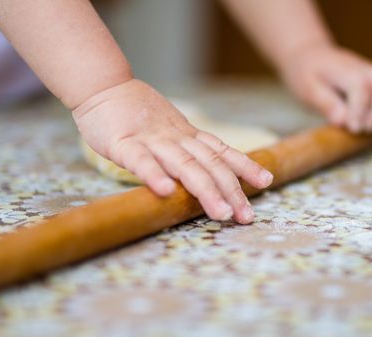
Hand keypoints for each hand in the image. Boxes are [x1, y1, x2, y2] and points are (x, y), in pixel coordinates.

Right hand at [72, 79, 272, 223]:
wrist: (104, 86)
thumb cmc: (138, 114)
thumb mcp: (172, 130)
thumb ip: (189, 149)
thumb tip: (211, 172)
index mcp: (188, 136)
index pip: (222, 152)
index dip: (246, 166)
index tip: (267, 181)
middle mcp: (177, 138)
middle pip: (210, 164)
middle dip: (232, 190)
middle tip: (246, 216)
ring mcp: (151, 140)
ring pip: (184, 165)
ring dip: (205, 190)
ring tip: (222, 213)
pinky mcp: (123, 143)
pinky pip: (140, 160)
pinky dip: (154, 175)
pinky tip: (167, 192)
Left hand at [280, 43, 371, 138]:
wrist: (311, 54)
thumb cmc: (306, 74)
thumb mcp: (306, 88)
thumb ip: (324, 103)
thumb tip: (342, 121)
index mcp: (343, 69)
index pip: (360, 87)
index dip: (360, 109)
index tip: (354, 129)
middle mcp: (364, 69)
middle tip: (369, 131)